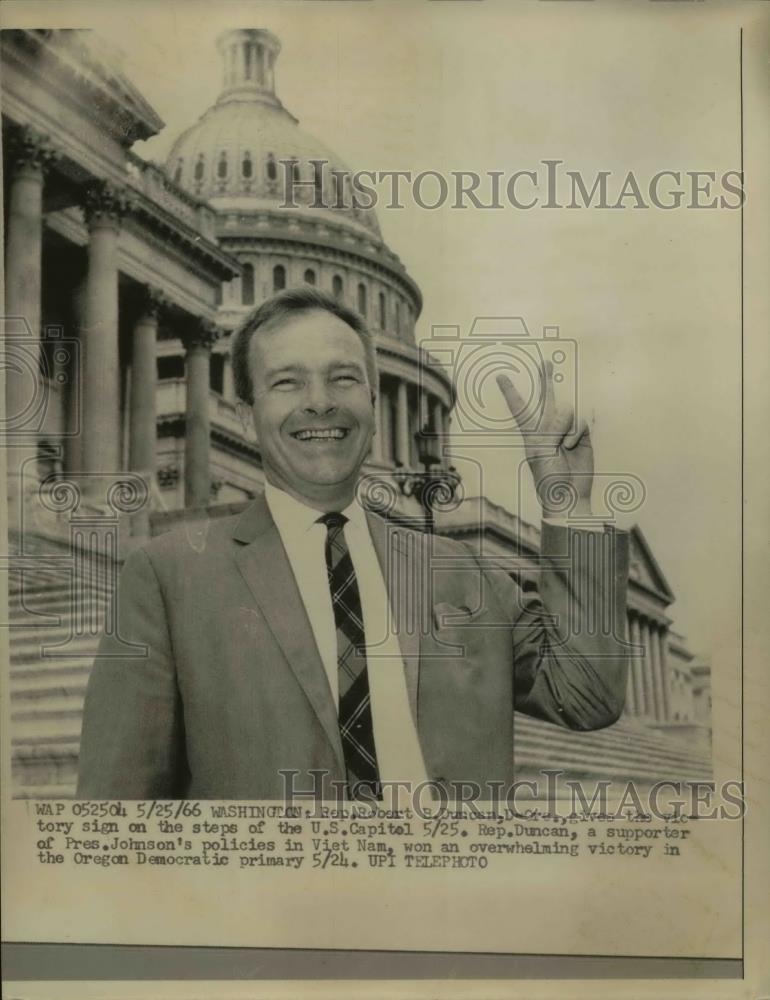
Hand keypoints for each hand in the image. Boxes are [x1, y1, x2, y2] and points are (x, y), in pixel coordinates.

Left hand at [496, 360, 593, 517]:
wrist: (569, 493)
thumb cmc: (548, 477)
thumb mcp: (542, 453)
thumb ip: (550, 429)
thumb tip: (566, 411)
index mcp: (531, 433)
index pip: (520, 408)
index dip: (511, 392)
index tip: (501, 377)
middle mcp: (548, 428)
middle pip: (547, 399)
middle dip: (546, 380)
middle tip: (545, 362)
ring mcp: (565, 430)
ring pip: (568, 412)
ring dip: (566, 429)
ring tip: (562, 447)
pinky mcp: (581, 435)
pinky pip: (580, 422)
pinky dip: (576, 434)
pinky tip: (572, 447)